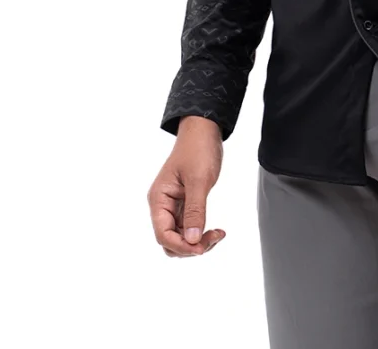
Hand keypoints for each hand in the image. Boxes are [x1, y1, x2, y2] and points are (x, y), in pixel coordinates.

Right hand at [148, 116, 226, 256]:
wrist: (203, 130)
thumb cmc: (198, 149)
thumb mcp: (199, 180)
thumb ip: (195, 211)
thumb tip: (192, 241)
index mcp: (159, 199)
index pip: (163, 235)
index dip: (182, 246)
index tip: (203, 246)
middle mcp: (162, 206)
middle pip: (170, 240)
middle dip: (190, 246)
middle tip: (214, 238)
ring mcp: (173, 206)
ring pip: (180, 237)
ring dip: (197, 242)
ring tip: (217, 234)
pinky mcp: (184, 204)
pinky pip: (188, 227)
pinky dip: (200, 232)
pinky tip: (215, 230)